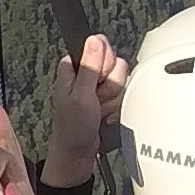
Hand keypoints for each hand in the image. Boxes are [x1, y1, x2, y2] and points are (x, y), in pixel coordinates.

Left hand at [39, 33, 129, 190]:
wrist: (78, 154)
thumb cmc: (72, 128)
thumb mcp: (81, 95)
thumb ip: (90, 66)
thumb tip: (94, 40)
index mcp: (73, 69)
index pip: (98, 49)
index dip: (103, 63)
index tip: (99, 79)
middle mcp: (85, 76)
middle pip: (113, 65)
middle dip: (110, 85)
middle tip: (97, 99)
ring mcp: (96, 90)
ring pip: (120, 82)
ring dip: (113, 99)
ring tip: (99, 110)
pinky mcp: (105, 101)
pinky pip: (122, 96)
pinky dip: (116, 108)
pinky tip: (104, 115)